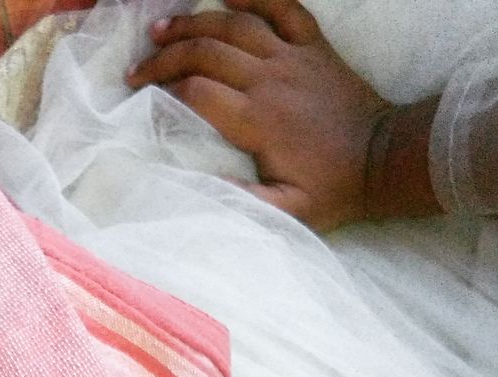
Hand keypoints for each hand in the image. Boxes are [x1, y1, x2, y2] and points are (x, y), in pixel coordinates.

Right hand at [127, 0, 393, 229]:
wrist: (384, 161)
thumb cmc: (332, 190)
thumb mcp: (285, 212)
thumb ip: (242, 201)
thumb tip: (194, 186)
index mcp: (258, 120)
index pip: (196, 93)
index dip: (163, 93)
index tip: (141, 101)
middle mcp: (270, 80)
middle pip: (205, 53)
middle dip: (165, 58)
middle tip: (137, 70)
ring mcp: (292, 56)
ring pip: (234, 23)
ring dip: (193, 23)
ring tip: (160, 29)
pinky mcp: (313, 45)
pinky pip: (282, 5)